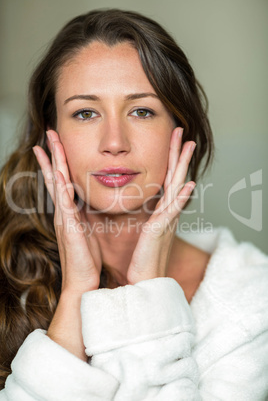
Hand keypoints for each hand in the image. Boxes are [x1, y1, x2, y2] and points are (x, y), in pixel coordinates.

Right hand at [33, 129, 100, 294]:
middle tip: (49, 133)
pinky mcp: (68, 226)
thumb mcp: (88, 232)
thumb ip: (86, 216)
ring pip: (57, 183)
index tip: (57, 144)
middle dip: (52, 154)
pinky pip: (64, 201)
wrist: (82, 281)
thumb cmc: (86, 258)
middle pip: (55, 176)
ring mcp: (63, 217)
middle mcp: (63, 211)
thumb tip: (90, 204)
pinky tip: (59, 171)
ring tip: (49, 143)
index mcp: (69, 212)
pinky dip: (60, 185)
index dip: (59, 161)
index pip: (62, 181)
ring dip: (54, 162)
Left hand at [127, 127, 195, 284]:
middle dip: (178, 154)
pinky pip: (172, 210)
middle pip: (174, 176)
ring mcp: (166, 220)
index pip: (166, 179)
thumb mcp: (141, 230)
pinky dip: (181, 197)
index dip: (170, 159)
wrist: (143, 280)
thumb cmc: (141, 258)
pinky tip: (189, 184)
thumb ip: (143, 214)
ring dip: (183, 166)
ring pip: (177, 186)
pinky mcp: (161, 230)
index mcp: (159, 211)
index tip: (171, 141)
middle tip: (183, 132)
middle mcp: (166, 212)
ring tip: (189, 146)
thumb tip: (135, 201)